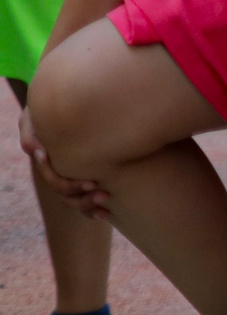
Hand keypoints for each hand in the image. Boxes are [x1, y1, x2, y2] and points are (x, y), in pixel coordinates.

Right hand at [20, 103, 108, 218]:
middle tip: (103, 192)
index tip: (92, 182)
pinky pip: (84, 203)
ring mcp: (69, 176)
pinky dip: (92, 211)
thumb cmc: (53, 107)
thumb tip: (38, 152)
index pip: (55, 180)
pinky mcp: (84, 176)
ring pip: (73, 201)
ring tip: (106, 200)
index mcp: (48, 161)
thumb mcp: (35, 116)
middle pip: (66, 194)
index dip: (70, 185)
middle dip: (83, 197)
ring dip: (88, 205)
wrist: (73, 100)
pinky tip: (107, 214)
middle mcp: (57, 171)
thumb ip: (31, 131)